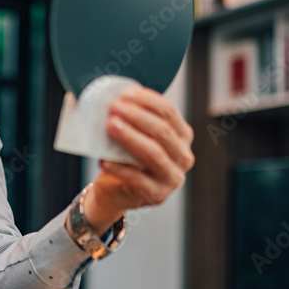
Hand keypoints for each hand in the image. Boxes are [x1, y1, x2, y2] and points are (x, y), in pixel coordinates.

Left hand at [83, 87, 194, 232]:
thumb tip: (115, 96)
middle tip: (114, 107)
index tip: (126, 94)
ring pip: (154, 154)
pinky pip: (138, 179)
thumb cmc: (126, 156)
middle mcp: (183, 157)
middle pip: (163, 131)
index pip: (169, 113)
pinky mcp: (158, 195)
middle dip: (137, 117)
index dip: (148, 101)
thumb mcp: (135, 134)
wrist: (116, 189)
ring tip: (110, 126)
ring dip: (130, 137)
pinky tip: (104, 159)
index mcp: (182, 137)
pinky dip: (120, 168)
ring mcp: (173, 178)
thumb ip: (133, 118)